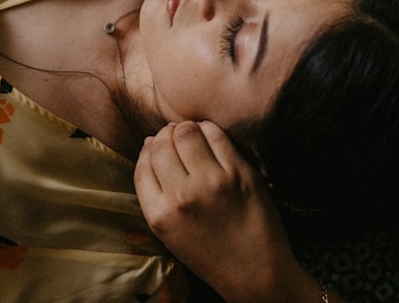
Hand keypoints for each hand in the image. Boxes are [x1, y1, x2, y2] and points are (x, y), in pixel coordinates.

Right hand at [135, 121, 298, 300]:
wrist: (255, 270)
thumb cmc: (211, 252)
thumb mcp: (170, 232)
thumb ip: (156, 192)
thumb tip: (149, 144)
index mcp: (160, 215)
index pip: (143, 164)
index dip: (149, 150)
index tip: (157, 146)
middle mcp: (182, 197)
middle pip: (163, 144)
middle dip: (167, 135)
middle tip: (176, 137)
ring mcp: (211, 182)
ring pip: (187, 132)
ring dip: (187, 129)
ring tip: (193, 136)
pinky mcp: (239, 173)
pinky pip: (217, 135)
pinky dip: (210, 129)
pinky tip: (211, 137)